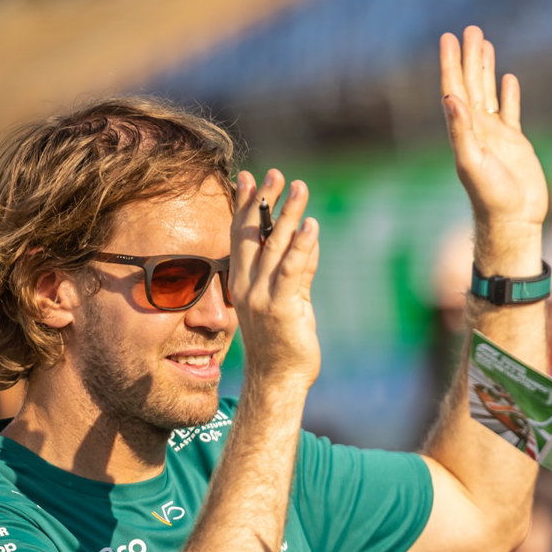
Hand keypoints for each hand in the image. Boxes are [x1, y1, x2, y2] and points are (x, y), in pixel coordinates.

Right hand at [229, 169, 320, 389]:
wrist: (278, 378)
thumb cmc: (283, 341)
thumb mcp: (290, 299)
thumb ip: (297, 269)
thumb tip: (308, 238)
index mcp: (241, 281)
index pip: (240, 235)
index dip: (244, 205)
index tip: (248, 177)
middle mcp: (246, 285)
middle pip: (253, 233)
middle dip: (264, 201)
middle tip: (277, 173)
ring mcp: (261, 297)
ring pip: (274, 246)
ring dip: (288, 214)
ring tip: (300, 188)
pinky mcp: (281, 307)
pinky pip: (292, 270)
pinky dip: (302, 247)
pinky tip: (312, 225)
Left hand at [439, 26, 547, 256]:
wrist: (514, 220)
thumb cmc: (492, 197)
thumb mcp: (473, 163)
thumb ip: (461, 131)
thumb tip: (450, 98)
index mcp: (464, 131)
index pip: (454, 90)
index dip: (450, 64)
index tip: (448, 39)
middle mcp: (477, 129)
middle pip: (471, 85)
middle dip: (469, 57)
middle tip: (470, 30)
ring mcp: (496, 135)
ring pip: (489, 93)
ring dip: (486, 68)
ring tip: (484, 43)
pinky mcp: (515, 143)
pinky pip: (510, 112)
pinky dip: (509, 94)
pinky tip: (508, 79)